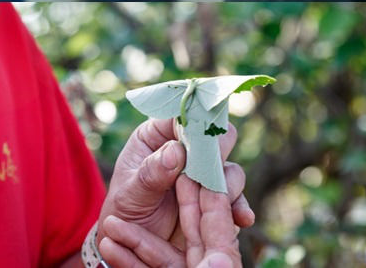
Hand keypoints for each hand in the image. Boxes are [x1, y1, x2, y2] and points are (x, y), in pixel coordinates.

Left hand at [96, 119, 253, 261]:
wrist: (133, 247)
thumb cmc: (124, 213)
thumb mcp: (130, 194)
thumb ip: (151, 173)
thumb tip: (176, 151)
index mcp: (159, 136)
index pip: (184, 117)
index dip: (197, 124)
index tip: (203, 140)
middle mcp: (186, 149)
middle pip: (216, 137)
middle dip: (217, 155)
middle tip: (211, 173)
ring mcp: (204, 172)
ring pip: (229, 167)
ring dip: (226, 185)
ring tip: (214, 204)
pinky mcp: (216, 195)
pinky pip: (235, 195)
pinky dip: (239, 206)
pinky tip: (242, 218)